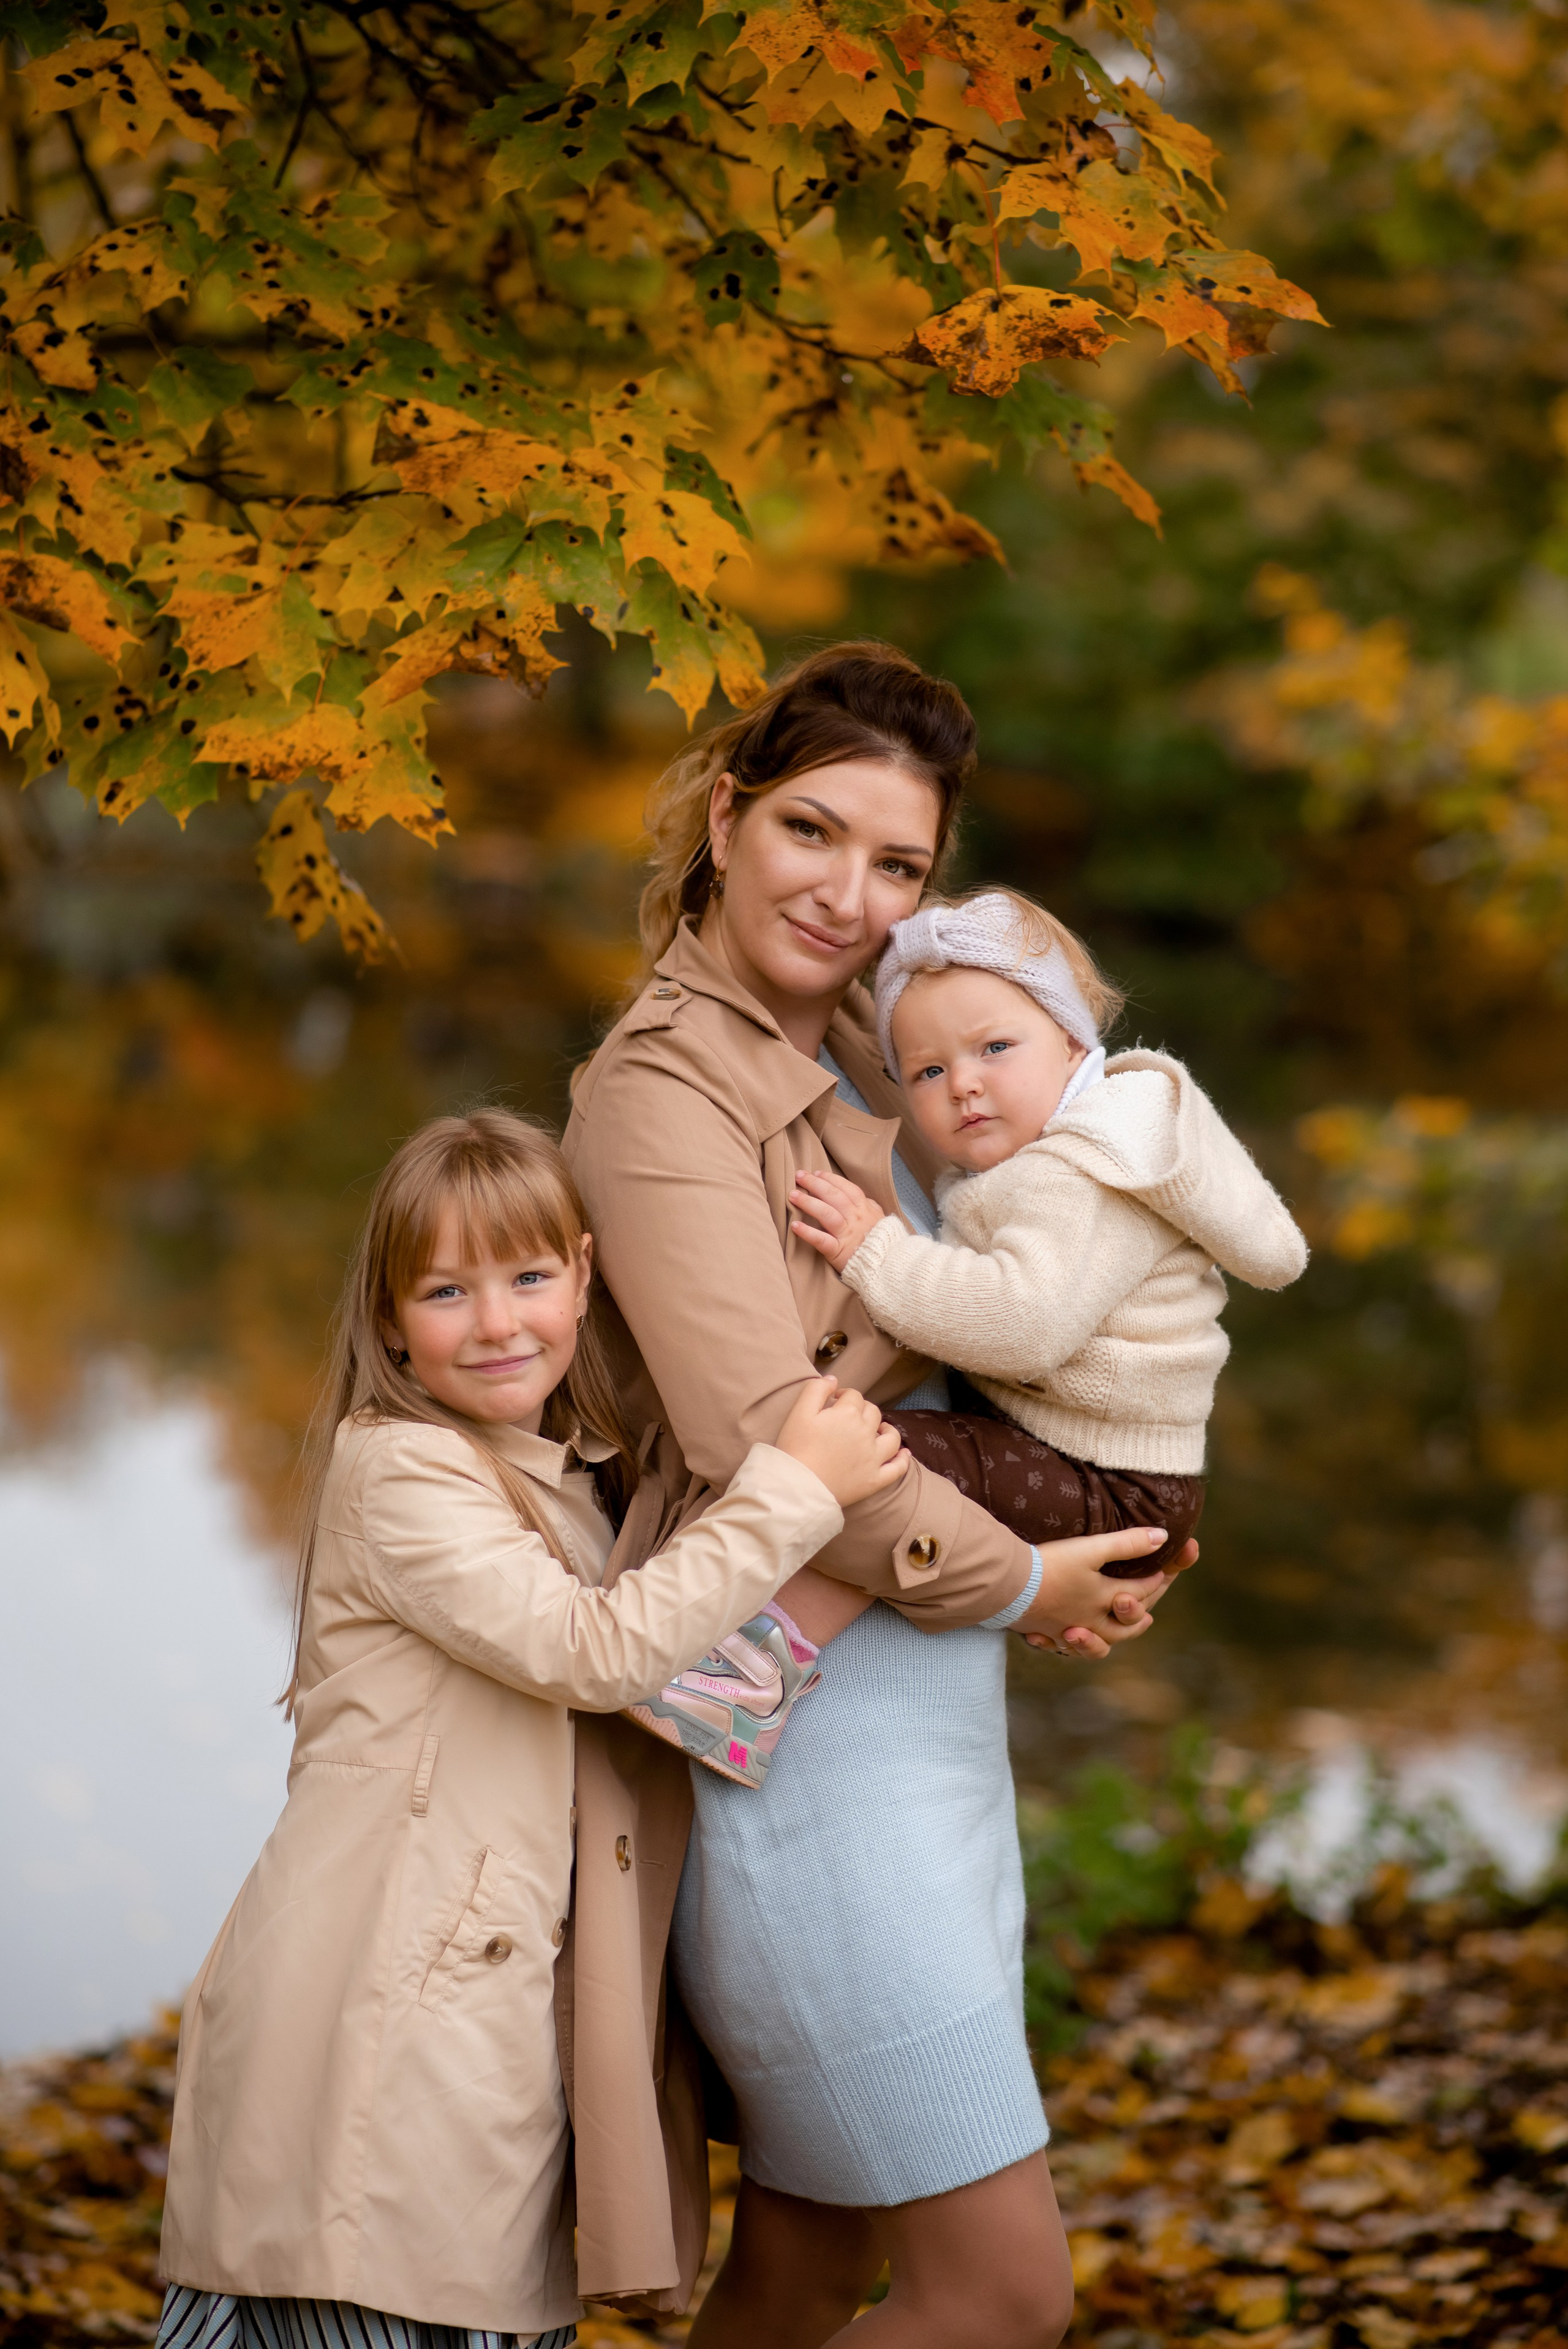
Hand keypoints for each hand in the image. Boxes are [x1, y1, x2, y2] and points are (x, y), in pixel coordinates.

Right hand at [774, 1377, 908, 1507]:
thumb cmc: (795, 1449)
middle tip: (849, 1416)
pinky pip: (897, 1469)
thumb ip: (816, 1390)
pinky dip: (903, 1460)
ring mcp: (873, 1458)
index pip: (853, 1396)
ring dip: (888, 1430)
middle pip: (873, 1413)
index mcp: (847, 1414)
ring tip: (880, 1430)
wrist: (798, 1488)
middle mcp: (865, 1433)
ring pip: (891, 1438)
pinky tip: (905, 1454)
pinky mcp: (874, 1480)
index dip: (843, 1395)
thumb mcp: (799, 1413)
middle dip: (863, 1409)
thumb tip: (833, 1380)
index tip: (833, 1402)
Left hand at [789, 1168, 885, 1274]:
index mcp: (865, 1210)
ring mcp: (847, 1235)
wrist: (888, 1266)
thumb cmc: (881, 1243)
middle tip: (799, 1176)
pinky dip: (808, 1232)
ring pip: (827, 1214)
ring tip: (793, 1196)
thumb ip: (869, 1206)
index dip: (831, 1179)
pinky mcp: (839, 1252)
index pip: (847, 1188)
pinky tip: (795, 1225)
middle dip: (815, 1184)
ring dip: (808, 1203)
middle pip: (834, 1196)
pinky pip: (822, 1240)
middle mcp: (855, 1219)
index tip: (817, 1173)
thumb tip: (859, 1196)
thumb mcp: (879, 1219)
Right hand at [1012, 1523, 1188, 1659]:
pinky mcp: (1041, 1630)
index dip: (1152, 1582)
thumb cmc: (1050, 1566)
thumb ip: (1127, 1544)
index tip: (1162, 1572)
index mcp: (1103, 1599)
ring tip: (1110, 1636)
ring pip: (1093, 1644)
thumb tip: (1163, 1538)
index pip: (1137, 1592)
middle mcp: (1088, 1619)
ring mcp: (1064, 1629)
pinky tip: (1063, 1639)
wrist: (1007, 1586)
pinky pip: (1059, 1645)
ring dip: (1107, 1640)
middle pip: (1120, 1627)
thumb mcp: (1091, 1549)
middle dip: (1135, 1620)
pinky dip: (1065, 1645)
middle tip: (1147, 1616)